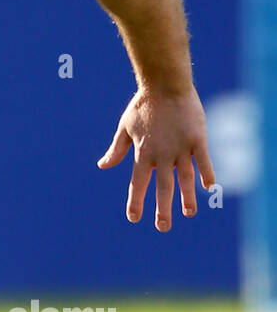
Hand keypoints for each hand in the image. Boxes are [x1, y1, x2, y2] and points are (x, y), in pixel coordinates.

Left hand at [98, 86, 215, 231]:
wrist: (164, 84)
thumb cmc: (143, 105)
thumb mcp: (125, 127)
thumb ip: (117, 149)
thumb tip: (103, 166)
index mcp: (143, 153)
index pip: (138, 183)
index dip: (136, 201)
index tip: (134, 218)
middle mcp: (162, 154)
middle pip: (163, 187)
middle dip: (163, 209)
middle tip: (163, 227)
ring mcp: (181, 147)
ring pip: (185, 178)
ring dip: (187, 197)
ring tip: (189, 213)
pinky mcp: (197, 139)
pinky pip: (203, 161)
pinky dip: (206, 174)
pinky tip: (209, 187)